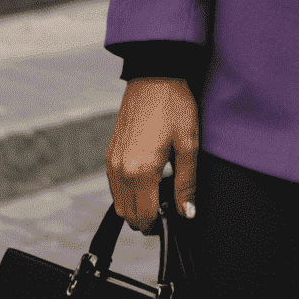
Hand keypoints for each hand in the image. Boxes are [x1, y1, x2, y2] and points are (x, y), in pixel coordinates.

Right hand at [105, 78, 199, 231]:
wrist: (155, 74)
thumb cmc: (174, 104)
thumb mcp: (188, 143)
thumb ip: (186, 183)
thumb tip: (187, 213)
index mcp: (140, 171)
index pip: (143, 218)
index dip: (159, 223)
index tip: (173, 214)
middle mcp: (120, 170)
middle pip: (128, 216)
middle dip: (147, 218)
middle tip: (168, 204)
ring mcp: (112, 162)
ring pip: (119, 203)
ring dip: (136, 205)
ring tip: (159, 189)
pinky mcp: (110, 153)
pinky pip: (114, 186)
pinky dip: (128, 191)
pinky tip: (147, 176)